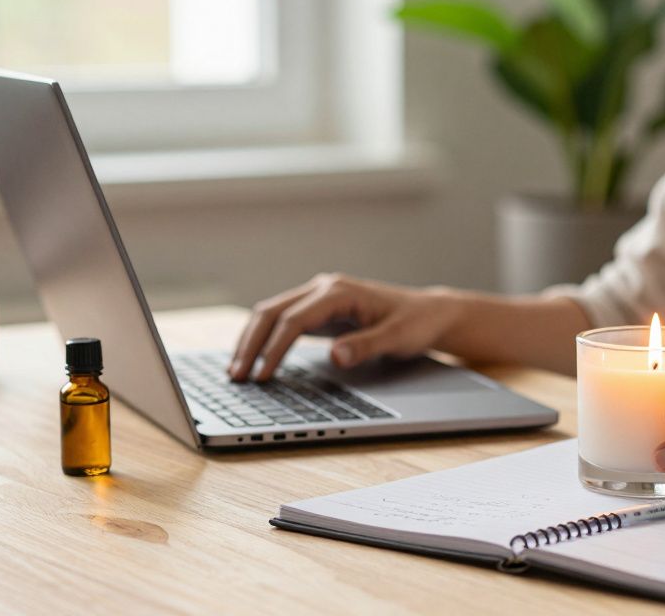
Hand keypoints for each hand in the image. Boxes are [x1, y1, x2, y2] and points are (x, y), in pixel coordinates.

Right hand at [227, 274, 460, 381]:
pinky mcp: (318, 309)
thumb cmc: (415, 324)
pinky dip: (264, 339)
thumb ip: (366, 346)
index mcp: (339, 292)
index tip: (262, 376)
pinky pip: (281, 321)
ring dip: (251, 341)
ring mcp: (319, 296)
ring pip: (271, 313)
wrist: (429, 313)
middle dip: (251, 344)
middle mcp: (324, 288)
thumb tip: (335, 356)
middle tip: (235, 377)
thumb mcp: (397, 339)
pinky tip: (254, 360)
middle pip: (272, 312)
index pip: (294, 320)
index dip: (274, 349)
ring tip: (236, 372)